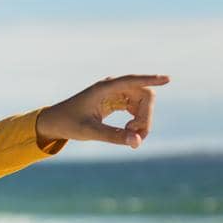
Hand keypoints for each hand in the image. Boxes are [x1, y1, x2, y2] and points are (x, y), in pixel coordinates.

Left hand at [36, 74, 169, 149]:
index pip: (133, 80)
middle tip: (136, 137)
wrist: (54, 122)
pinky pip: (135, 107)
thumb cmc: (68, 124)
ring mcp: (115, 93)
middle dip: (145, 116)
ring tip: (129, 137)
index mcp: (105, 88)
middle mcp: (113, 87)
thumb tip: (137, 143)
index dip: (151, 79)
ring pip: (142, 102)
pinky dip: (136, 121)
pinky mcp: (116, 101)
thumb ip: (114, 136)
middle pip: (144, 94)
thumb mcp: (90, 132)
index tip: (168, 79)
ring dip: (142, 120)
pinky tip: (128, 132)